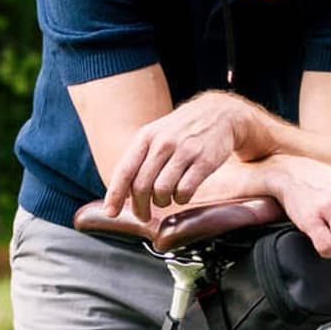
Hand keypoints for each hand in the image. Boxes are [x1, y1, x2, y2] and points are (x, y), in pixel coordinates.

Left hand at [106, 91, 258, 215]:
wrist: (219, 113)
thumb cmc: (183, 130)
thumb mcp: (156, 134)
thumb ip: (139, 159)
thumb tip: (122, 191)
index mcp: (146, 137)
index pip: (125, 170)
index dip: (115, 195)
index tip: (110, 213)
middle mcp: (163, 143)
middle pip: (141, 185)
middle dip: (140, 207)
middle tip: (144, 215)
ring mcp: (184, 151)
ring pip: (162, 190)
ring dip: (161, 202)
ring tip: (166, 199)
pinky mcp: (204, 161)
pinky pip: (185, 190)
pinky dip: (181, 199)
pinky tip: (182, 195)